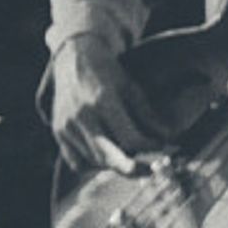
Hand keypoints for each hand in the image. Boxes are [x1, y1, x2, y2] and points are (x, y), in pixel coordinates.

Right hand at [49, 35, 158, 172]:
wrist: (73, 57)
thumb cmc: (106, 71)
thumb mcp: (131, 87)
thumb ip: (148, 115)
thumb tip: (168, 138)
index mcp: (102, 101)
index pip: (131, 139)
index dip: (151, 147)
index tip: (165, 146)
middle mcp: (82, 115)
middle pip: (109, 157)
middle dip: (133, 169)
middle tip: (150, 171)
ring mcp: (67, 124)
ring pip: (95, 161)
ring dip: (115, 164)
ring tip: (129, 158)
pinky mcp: (59, 130)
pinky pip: (76, 161)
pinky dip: (92, 164)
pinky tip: (106, 156)